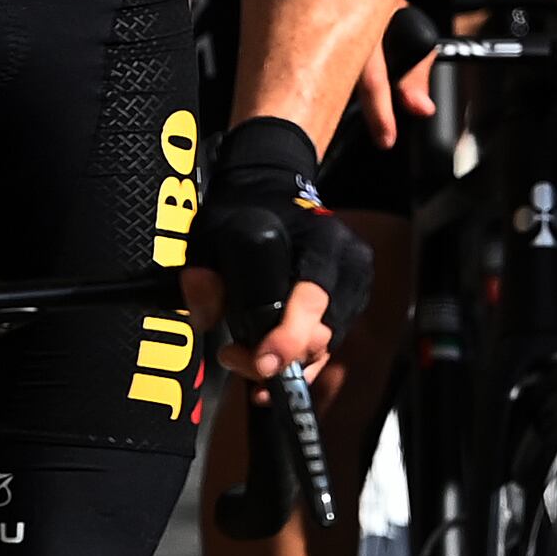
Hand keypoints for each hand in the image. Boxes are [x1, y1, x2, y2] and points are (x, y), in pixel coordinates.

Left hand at [187, 118, 372, 382]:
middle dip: (280, 358)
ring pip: (328, 346)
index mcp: (322, 240)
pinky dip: (301, 359)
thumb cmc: (244, 212)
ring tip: (246, 360)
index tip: (263, 363)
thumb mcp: (209, 231)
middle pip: (324, 333)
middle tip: (232, 356)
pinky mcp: (352, 302)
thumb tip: (206, 318)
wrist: (276, 191)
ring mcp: (356, 285)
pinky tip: (270, 359)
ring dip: (288, 364)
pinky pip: (329, 344)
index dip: (289, 338)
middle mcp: (349, 264)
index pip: (313, 298)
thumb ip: (201, 274)